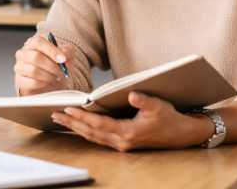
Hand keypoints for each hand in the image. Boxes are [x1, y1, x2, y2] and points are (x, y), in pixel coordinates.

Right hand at [15, 36, 75, 94]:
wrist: (51, 88)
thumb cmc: (56, 71)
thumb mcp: (67, 60)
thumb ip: (69, 51)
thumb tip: (65, 52)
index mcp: (33, 44)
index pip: (38, 42)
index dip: (52, 50)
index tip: (63, 59)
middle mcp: (23, 54)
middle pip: (35, 57)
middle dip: (52, 66)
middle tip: (60, 71)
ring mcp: (19, 67)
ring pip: (33, 70)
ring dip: (48, 76)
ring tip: (54, 77)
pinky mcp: (19, 81)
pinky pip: (31, 82)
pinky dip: (43, 83)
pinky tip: (46, 83)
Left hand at [51, 91, 214, 150]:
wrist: (182, 134)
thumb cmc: (169, 118)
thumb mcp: (158, 105)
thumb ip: (143, 100)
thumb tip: (131, 93)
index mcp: (129, 132)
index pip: (99, 124)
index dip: (82, 116)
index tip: (67, 108)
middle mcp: (122, 141)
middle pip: (90, 132)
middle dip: (71, 123)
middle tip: (54, 114)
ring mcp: (122, 144)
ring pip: (93, 137)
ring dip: (75, 127)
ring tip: (60, 118)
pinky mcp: (123, 143)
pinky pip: (99, 138)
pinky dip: (86, 131)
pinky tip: (77, 124)